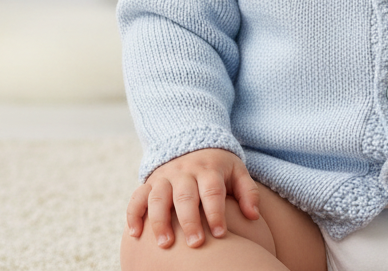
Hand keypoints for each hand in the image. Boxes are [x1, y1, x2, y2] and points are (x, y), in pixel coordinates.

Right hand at [126, 148, 260, 248]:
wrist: (193, 143)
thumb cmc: (219, 167)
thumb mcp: (238, 172)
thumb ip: (248, 192)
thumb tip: (253, 216)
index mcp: (208, 170)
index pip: (212, 191)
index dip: (215, 212)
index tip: (221, 234)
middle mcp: (184, 172)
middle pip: (185, 196)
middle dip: (189, 221)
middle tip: (195, 244)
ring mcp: (165, 177)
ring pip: (158, 197)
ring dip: (160, 220)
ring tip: (165, 244)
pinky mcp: (149, 182)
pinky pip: (137, 197)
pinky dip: (134, 214)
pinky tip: (135, 234)